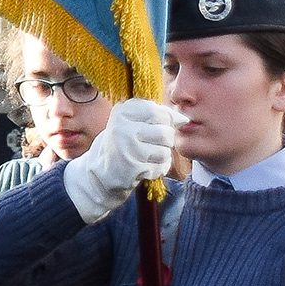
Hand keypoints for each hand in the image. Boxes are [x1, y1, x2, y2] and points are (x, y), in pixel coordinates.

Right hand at [62, 96, 176, 224]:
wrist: (99, 173)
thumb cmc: (123, 144)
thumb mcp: (134, 123)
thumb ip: (159, 117)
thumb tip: (184, 119)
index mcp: (122, 112)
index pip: (159, 112)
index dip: (166, 122)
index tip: (155, 129)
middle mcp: (123, 127)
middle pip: (165, 132)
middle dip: (165, 141)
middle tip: (150, 145)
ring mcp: (127, 148)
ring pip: (165, 151)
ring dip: (160, 157)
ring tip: (145, 157)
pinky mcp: (133, 167)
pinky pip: (160, 167)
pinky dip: (157, 169)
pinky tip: (143, 168)